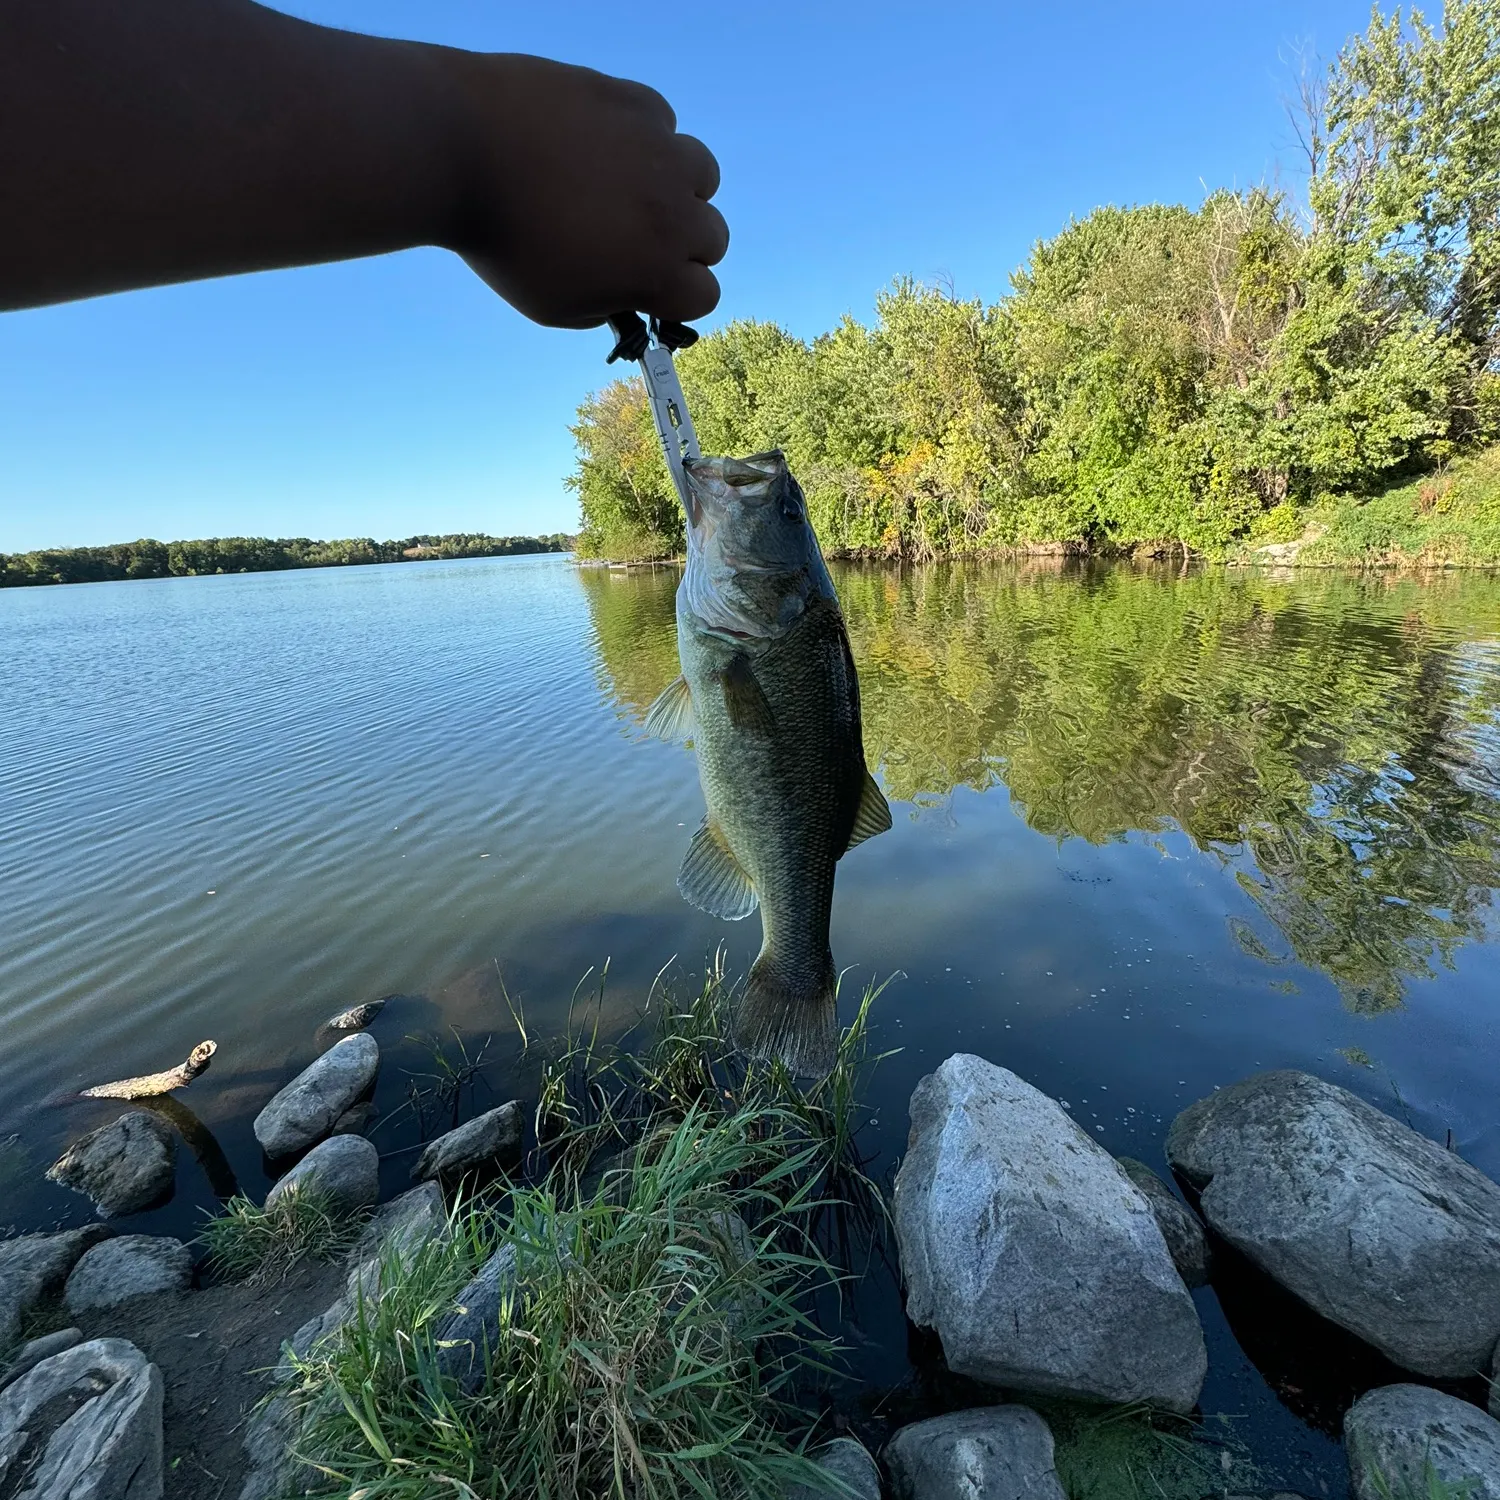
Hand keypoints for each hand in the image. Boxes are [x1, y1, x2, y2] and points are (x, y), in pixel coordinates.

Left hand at [444, 54, 728, 328]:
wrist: (463, 150)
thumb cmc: (503, 242)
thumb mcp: (553, 307)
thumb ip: (603, 310)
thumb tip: (623, 298)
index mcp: (658, 271)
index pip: (705, 294)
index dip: (676, 296)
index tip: (649, 287)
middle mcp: (674, 211)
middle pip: (713, 237)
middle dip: (683, 245)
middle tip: (640, 239)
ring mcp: (660, 151)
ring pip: (702, 175)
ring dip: (679, 188)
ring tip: (633, 187)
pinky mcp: (636, 102)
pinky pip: (663, 124)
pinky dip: (644, 137)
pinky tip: (602, 144)